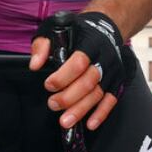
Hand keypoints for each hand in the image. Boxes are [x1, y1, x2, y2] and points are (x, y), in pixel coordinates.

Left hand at [29, 12, 135, 130]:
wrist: (106, 27)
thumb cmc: (78, 29)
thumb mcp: (55, 29)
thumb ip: (42, 46)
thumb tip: (35, 65)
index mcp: (89, 43)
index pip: (79, 62)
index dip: (63, 77)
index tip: (48, 85)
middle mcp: (103, 58)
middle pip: (88, 82)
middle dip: (69, 97)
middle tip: (52, 104)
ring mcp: (112, 71)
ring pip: (98, 94)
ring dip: (81, 110)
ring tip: (65, 121)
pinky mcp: (116, 81)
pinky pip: (111, 100)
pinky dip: (101, 113)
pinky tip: (90, 124)